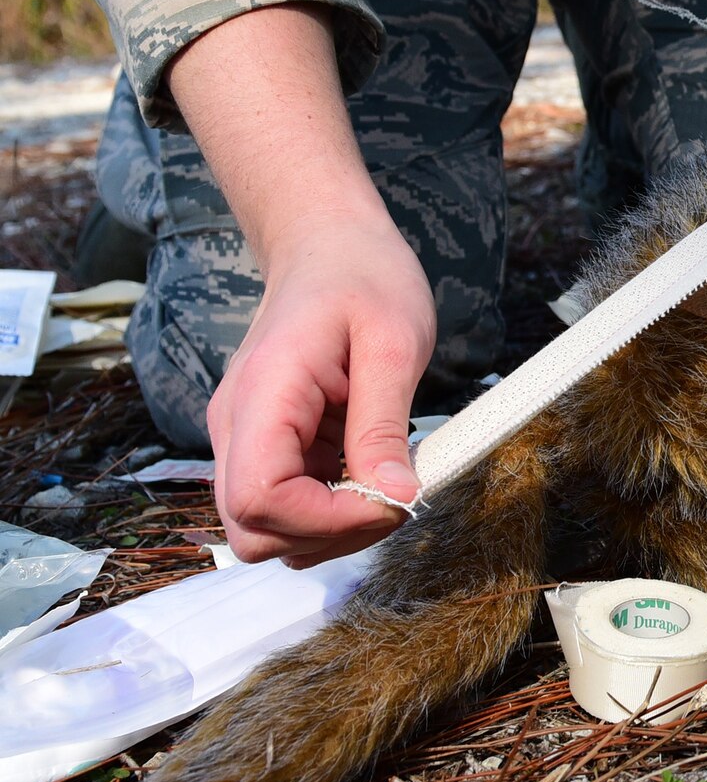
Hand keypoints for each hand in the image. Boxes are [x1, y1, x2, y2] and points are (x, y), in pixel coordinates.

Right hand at [166, 3, 437, 566]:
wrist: (327, 244)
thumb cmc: (362, 277)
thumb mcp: (394, 341)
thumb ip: (385, 423)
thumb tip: (395, 496)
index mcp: (263, 394)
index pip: (258, 499)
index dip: (323, 521)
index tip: (386, 501)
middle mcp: (237, 426)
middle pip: (252, 531)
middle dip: (327, 536)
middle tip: (391, 498)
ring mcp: (245, 440)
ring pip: (265, 530)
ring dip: (329, 531)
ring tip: (384, 482)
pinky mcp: (268, 448)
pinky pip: (286, 507)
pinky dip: (328, 511)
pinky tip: (368, 470)